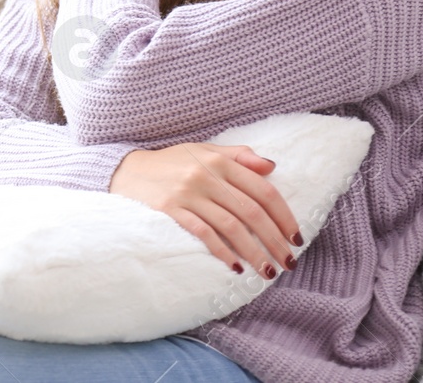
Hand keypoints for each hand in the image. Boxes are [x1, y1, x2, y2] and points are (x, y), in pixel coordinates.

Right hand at [107, 143, 300, 276]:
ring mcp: (188, 192)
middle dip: (274, 240)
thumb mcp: (204, 150)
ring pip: (231, 226)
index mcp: (219, 160)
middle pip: (251, 211)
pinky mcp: (170, 209)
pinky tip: (234, 266)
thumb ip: (238, 156)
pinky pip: (203, 233)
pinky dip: (222, 251)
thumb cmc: (171, 163)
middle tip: (288, 262)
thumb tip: (271, 167)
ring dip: (253, 252)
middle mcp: (206, 174)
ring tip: (267, 271)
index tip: (296, 237)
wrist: (126, 169)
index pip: (262, 190)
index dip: (283, 215)